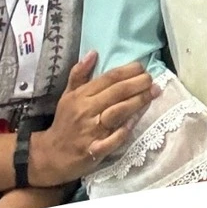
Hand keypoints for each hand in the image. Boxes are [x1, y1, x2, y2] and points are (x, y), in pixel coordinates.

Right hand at [28, 52, 155, 185]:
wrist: (52, 155)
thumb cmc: (65, 122)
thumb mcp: (68, 96)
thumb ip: (79, 75)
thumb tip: (93, 52)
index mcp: (80, 96)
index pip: (107, 79)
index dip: (127, 71)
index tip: (142, 67)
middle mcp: (86, 111)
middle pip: (116, 93)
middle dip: (137, 84)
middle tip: (152, 79)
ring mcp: (90, 131)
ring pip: (117, 112)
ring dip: (137, 102)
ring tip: (153, 93)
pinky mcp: (94, 150)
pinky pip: (112, 139)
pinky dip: (124, 130)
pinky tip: (136, 122)